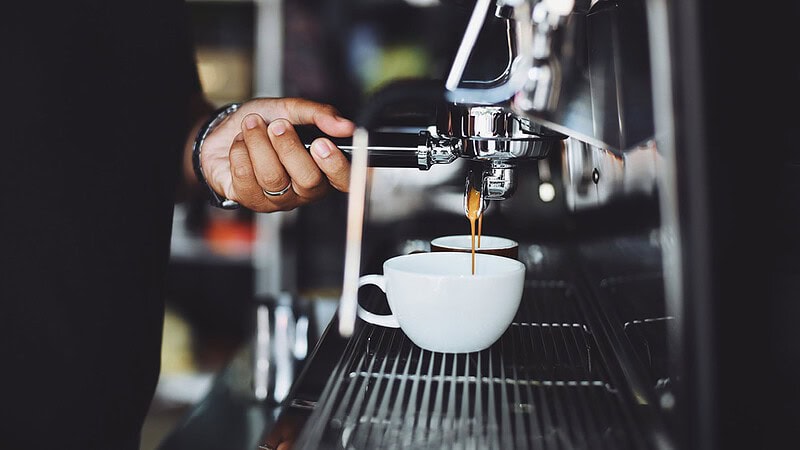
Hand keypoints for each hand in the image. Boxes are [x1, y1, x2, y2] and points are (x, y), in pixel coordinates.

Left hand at [199, 97, 354, 211]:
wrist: (223, 131)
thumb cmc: (262, 123)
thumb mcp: (291, 109)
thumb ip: (319, 114)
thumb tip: (345, 125)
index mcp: (323, 169)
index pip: (345, 181)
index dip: (336, 166)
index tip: (321, 142)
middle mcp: (304, 190)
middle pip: (309, 180)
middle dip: (289, 147)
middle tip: (277, 125)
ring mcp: (278, 199)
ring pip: (273, 177)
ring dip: (259, 143)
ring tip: (252, 125)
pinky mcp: (250, 200)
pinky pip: (246, 177)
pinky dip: (240, 151)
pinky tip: (240, 144)